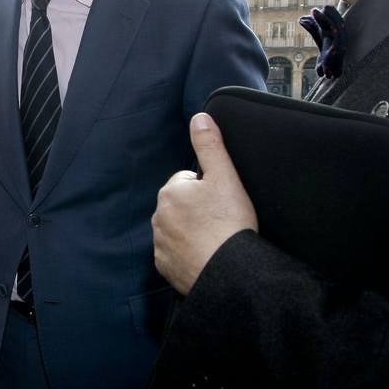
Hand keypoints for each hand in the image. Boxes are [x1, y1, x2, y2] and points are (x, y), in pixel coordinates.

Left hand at [152, 113, 257, 294]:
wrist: (230, 270)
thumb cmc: (229, 222)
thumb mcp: (224, 176)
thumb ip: (210, 145)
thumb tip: (199, 118)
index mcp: (170, 192)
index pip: (188, 182)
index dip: (209, 190)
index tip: (222, 203)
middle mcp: (158, 217)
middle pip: (182, 206)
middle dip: (198, 210)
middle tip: (221, 221)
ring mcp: (160, 243)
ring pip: (178, 230)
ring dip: (193, 232)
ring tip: (215, 239)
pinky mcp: (165, 266)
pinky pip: (176, 254)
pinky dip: (188, 254)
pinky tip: (206, 255)